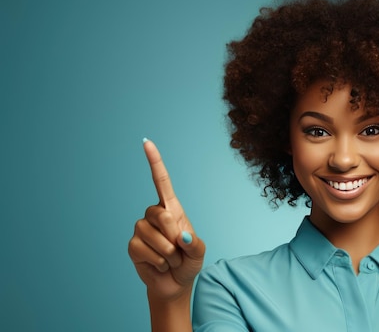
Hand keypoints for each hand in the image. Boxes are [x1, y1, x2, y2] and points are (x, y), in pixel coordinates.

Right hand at [128, 139, 205, 300]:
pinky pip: (144, 250)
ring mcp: (141, 229)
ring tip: (170, 260)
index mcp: (172, 209)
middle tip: (180, 251)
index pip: (161, 181)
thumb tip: (181, 238)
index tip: (146, 142)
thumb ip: (195, 244)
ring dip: (168, 254)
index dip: (154, 162)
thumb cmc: (188, 262)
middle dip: (174, 237)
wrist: (175, 283)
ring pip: (153, 236)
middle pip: (162, 215)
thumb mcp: (199, 252)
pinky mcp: (133, 245)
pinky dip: (158, 262)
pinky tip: (160, 265)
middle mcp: (154, 214)